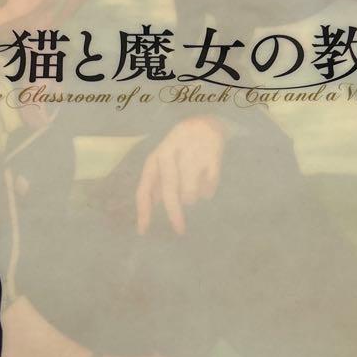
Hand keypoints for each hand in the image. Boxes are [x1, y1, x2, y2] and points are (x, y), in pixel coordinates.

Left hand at [136, 116, 225, 235]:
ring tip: (196, 183)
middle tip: (180, 230)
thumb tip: (150, 206)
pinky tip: (207, 177)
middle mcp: (170, 155)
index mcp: (155, 158)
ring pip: (190, 195)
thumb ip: (155, 183)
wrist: (206, 123)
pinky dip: (208, 190)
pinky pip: (208, 190)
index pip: (144, 189)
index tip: (143, 232)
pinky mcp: (212, 158)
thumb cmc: (180, 148)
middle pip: (170, 193)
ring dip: (193, 196)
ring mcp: (191, 155)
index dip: (143, 212)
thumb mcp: (162, 161)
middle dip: (174, 215)